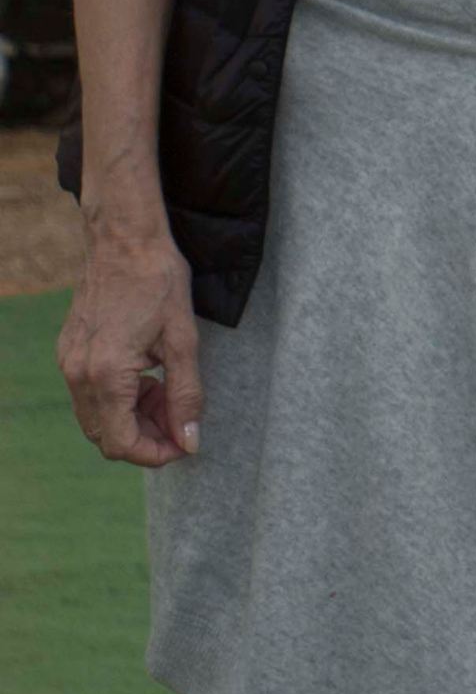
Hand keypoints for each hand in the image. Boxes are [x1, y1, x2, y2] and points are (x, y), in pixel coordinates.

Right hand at [57, 205, 198, 466]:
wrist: (124, 240)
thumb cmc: (159, 282)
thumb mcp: (184, 340)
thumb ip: (186, 396)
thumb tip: (190, 441)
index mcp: (106, 375)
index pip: (121, 443)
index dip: (154, 454)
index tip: (183, 444)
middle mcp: (78, 374)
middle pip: (106, 436)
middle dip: (146, 436)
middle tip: (181, 417)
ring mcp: (68, 363)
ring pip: (97, 417)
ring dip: (133, 417)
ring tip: (167, 390)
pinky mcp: (69, 352)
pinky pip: (89, 394)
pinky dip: (119, 397)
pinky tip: (148, 374)